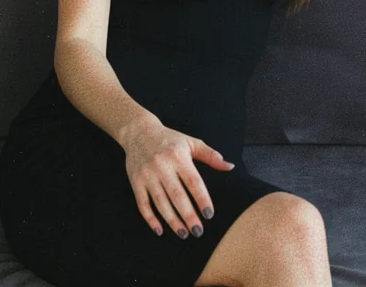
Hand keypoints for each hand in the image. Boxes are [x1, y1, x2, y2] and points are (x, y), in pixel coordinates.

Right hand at [122, 118, 234, 238]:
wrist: (139, 132)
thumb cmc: (170, 139)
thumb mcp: (191, 142)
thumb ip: (210, 155)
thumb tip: (230, 166)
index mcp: (178, 156)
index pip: (193, 181)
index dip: (202, 199)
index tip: (209, 215)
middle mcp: (162, 166)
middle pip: (177, 195)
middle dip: (188, 215)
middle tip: (198, 231)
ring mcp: (147, 175)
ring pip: (160, 202)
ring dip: (172, 221)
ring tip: (183, 234)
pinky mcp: (136, 181)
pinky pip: (143, 204)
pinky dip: (150, 219)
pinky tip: (160, 230)